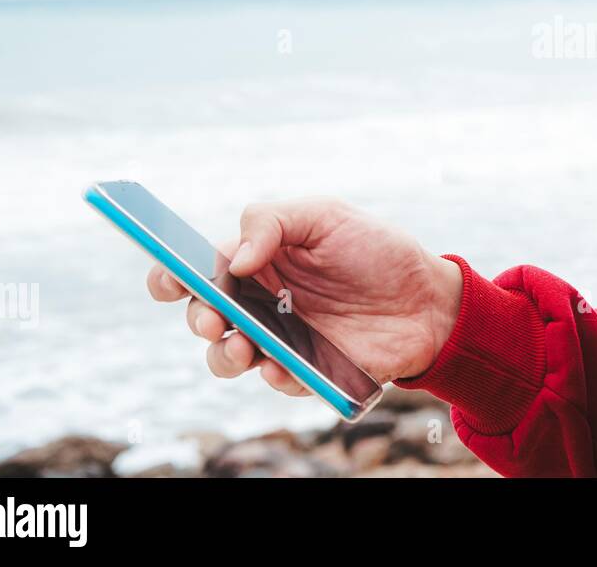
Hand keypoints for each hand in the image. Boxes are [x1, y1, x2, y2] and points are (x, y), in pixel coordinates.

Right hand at [146, 199, 462, 396]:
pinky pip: (275, 380)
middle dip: (198, 318)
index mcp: (257, 259)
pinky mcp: (305, 370)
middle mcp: (260, 301)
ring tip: (244, 347)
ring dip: (223, 356)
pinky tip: (285, 366)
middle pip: (203, 315)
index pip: (199, 269)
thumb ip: (272, 221)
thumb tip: (234, 259)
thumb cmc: (376, 250)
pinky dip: (274, 375)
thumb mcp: (327, 215)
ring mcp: (280, 338)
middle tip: (214, 319)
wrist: (428, 298)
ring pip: (227, 358)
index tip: (167, 281)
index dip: (171, 276)